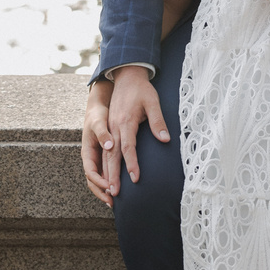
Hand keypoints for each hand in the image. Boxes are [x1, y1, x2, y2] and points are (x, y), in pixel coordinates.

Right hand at [81, 79, 113, 206]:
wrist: (99, 103)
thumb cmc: (99, 111)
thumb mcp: (99, 119)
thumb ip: (103, 133)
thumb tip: (109, 146)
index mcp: (87, 148)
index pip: (90, 171)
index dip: (99, 182)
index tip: (109, 188)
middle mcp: (90, 155)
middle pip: (92, 179)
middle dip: (101, 192)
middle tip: (113, 203)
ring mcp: (96, 156)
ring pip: (99, 178)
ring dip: (105, 189)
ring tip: (116, 201)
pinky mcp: (104, 155)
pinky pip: (105, 172)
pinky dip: (110, 181)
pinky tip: (120, 188)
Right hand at [105, 65, 170, 194]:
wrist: (126, 75)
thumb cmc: (141, 89)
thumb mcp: (152, 101)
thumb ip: (157, 121)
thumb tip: (165, 139)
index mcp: (125, 121)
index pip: (128, 147)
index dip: (131, 163)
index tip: (135, 178)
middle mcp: (114, 126)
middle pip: (112, 154)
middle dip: (113, 175)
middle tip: (115, 194)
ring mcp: (110, 127)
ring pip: (106, 154)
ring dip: (107, 173)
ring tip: (110, 192)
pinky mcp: (109, 127)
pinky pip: (104, 149)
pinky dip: (105, 164)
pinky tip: (107, 176)